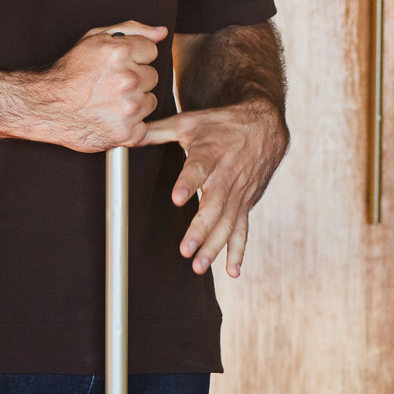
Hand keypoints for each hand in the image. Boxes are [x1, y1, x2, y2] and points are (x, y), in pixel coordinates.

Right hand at [20, 22, 165, 150]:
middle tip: (110, 85)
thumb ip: (132, 31)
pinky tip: (110, 118)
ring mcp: (129, 108)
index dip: (134, 57)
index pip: (151, 51)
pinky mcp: (128, 132)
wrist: (47, 107)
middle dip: (136, 79)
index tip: (117, 65)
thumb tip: (161, 32)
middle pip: (152, 76)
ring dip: (135, 101)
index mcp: (119, 53)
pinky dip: (130, 125)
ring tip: (109, 101)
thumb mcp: (95, 39)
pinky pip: (144, 125)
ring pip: (150, 101)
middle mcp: (127, 79)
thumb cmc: (70, 73)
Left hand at [138, 97, 288, 275]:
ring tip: (198, 265)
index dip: (189, 182)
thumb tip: (128, 134)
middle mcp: (227, 175)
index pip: (199, 168)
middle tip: (185, 250)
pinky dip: (238, 251)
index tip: (177, 198)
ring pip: (227, 222)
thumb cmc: (222, 124)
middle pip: (214, 205)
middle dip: (200, 229)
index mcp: (211, 152)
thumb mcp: (190, 121)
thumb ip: (158, 131)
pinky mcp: (246, 204)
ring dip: (214, 246)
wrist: (265, 127)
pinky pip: (243, 230)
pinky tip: (232, 272)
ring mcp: (239, 193)